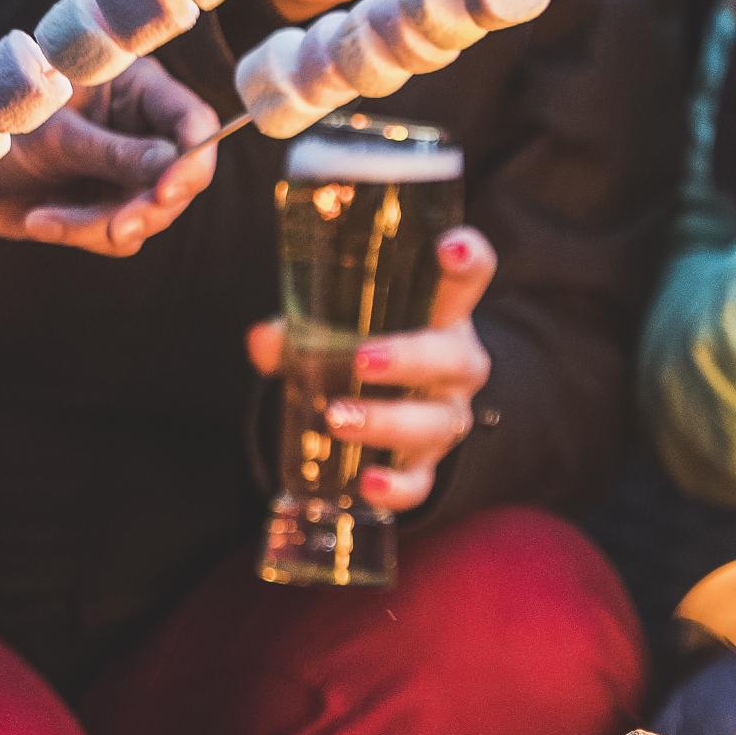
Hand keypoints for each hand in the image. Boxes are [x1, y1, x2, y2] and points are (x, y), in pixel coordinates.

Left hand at [0, 59, 218, 257]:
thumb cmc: (0, 130)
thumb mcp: (55, 137)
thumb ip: (114, 153)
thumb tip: (172, 166)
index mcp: (135, 88)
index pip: (191, 119)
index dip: (193, 157)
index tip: (169, 191)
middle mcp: (141, 128)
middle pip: (181, 175)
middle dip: (148, 208)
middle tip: (117, 228)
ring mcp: (129, 171)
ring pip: (151, 213)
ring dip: (102, 226)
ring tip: (45, 221)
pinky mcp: (111, 207)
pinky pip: (120, 235)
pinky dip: (81, 234)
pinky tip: (40, 221)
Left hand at [244, 226, 494, 514]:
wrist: (390, 409)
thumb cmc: (366, 352)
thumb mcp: (336, 331)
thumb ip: (300, 330)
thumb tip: (265, 339)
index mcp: (441, 315)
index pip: (470, 277)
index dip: (468, 259)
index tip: (449, 247)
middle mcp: (455, 365)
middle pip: (455, 358)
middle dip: (411, 358)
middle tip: (362, 359)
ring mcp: (445, 417)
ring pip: (437, 422)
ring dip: (388, 420)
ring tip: (336, 418)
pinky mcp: (427, 465)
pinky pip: (421, 481)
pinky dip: (395, 487)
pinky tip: (366, 484)